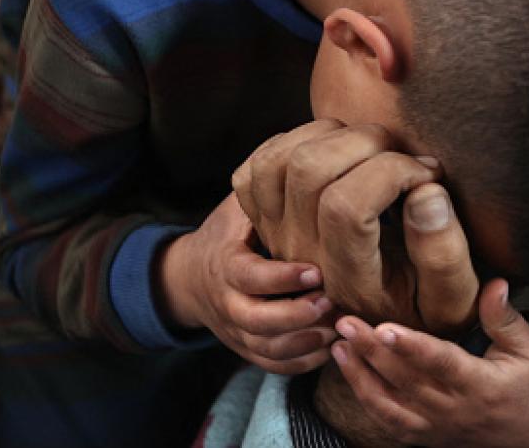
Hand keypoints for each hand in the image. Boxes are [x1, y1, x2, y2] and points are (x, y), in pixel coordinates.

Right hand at [160, 193, 336, 373]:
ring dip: (306, 342)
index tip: (317, 270)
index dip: (283, 278)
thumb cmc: (227, 233)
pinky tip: (332, 345)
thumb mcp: (236, 208)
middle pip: (258, 323)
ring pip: (269, 350)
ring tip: (339, 325)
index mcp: (225, 266)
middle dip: (296, 316)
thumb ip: (261, 192)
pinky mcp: (248, 349)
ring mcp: (237, 331)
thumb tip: (298, 161)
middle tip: (331, 302)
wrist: (190, 276)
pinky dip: (304, 362)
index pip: (250, 277)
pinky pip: (275, 366)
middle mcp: (228, 304)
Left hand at [232, 121, 477, 333]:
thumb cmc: (425, 308)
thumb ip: (444, 253)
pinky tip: (334, 151)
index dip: (393, 172)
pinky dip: (292, 143)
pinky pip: (255, 169)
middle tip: (402, 154)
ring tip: (371, 148)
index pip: (348, 207)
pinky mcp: (267, 222)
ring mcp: (280, 238)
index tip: (429, 174)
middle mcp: (306, 258)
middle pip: (308, 171)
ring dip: (329, 135)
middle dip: (364, 142)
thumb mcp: (452, 299)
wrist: (378, 324)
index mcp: (352, 282)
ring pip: (278, 161)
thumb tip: (426, 192)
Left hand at [329, 279, 528, 447]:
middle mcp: (455, 411)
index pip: (441, 364)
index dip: (412, 346)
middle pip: (406, 382)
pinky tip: (349, 373)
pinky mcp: (430, 436)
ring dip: (360, 377)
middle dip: (372, 351)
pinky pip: (391, 424)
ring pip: (390, 407)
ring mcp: (439, 428)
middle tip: (345, 322)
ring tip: (337, 346)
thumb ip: (504, 317)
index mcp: (482, 386)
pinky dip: (367, 401)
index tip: (384, 327)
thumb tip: (494, 283)